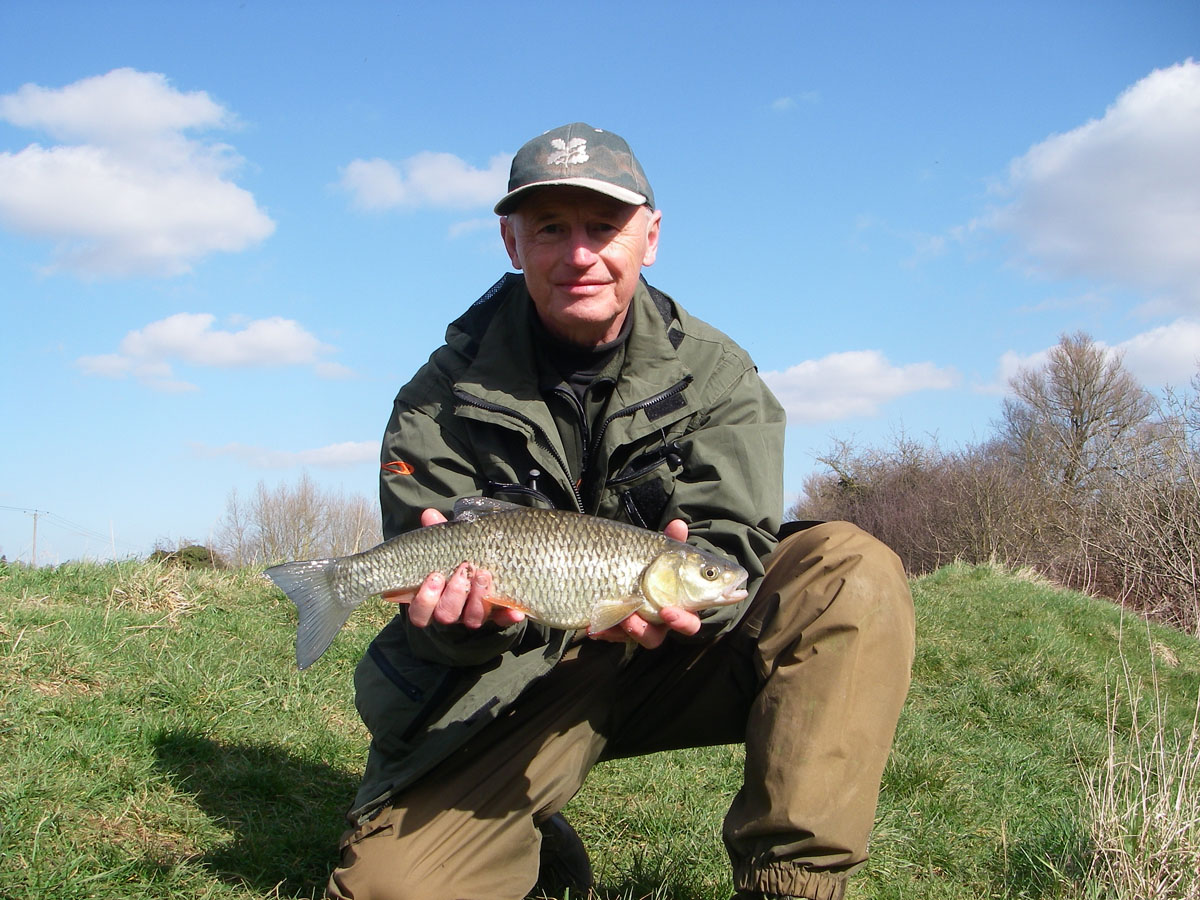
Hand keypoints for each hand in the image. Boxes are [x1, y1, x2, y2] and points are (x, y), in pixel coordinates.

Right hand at [403, 508, 524, 629]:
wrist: (487, 566)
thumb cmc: (458, 556)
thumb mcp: (448, 545)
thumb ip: (438, 532)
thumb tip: (429, 514)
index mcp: (433, 599)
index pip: (420, 612)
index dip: (425, 599)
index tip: (434, 576)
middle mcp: (452, 612)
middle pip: (446, 615)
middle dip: (454, 593)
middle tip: (464, 569)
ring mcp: (474, 615)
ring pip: (471, 619)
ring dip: (477, 599)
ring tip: (483, 574)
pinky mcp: (497, 616)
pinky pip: (502, 620)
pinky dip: (508, 615)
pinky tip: (515, 610)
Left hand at [588, 518, 701, 647]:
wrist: (612, 564)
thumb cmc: (644, 559)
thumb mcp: (656, 549)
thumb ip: (670, 540)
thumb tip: (678, 524)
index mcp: (677, 605)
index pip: (689, 620)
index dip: (683, 621)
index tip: (668, 611)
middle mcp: (658, 620)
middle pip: (657, 637)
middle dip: (650, 630)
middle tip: (647, 618)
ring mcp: (636, 625)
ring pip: (637, 637)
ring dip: (631, 630)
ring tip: (621, 618)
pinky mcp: (616, 627)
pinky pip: (611, 635)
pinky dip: (603, 630)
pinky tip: (591, 626)